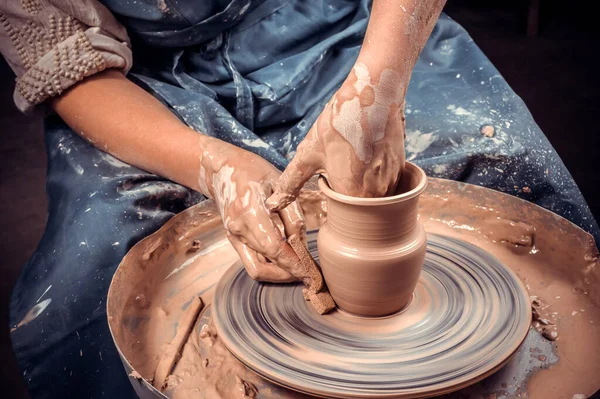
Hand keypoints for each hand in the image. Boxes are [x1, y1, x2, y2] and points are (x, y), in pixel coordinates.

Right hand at [199, 138, 306, 281]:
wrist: (223, 169)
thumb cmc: (255, 172)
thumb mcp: (280, 185)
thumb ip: (292, 215)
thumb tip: (301, 244)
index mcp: (250, 210)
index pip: (274, 248)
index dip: (293, 264)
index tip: (310, 274)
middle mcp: (238, 227)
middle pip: (267, 262)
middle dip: (290, 272)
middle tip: (310, 272)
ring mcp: (233, 236)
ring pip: (258, 268)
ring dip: (280, 272)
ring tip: (300, 268)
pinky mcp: (233, 240)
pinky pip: (251, 262)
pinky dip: (269, 266)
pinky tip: (285, 261)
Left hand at [267, 62, 404, 210]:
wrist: (372, 96)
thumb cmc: (338, 125)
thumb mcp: (308, 154)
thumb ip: (291, 184)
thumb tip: (274, 203)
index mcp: (354, 196)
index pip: (343, 214)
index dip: (333, 198)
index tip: (328, 180)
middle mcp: (378, 195)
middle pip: (360, 206)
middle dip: (347, 191)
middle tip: (340, 165)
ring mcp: (393, 181)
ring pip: (374, 193)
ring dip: (362, 181)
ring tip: (352, 156)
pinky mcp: (401, 168)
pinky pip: (386, 181)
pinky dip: (375, 172)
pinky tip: (365, 152)